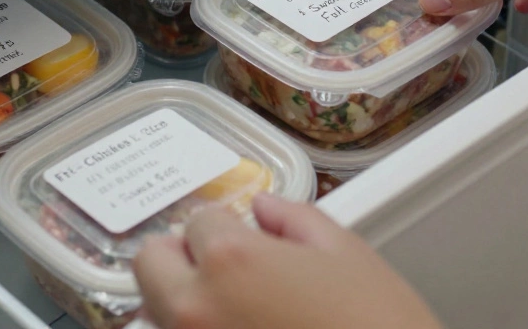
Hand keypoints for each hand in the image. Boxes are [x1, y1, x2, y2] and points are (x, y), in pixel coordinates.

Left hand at [133, 194, 443, 328]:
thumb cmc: (378, 325)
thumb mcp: (346, 254)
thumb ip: (294, 219)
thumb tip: (267, 211)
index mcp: (230, 260)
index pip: (198, 221)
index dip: (227, 227)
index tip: (247, 239)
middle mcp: (197, 308)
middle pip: (150, 265)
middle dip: (181, 258)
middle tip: (221, 268)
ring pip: (156, 314)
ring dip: (184, 304)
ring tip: (236, 311)